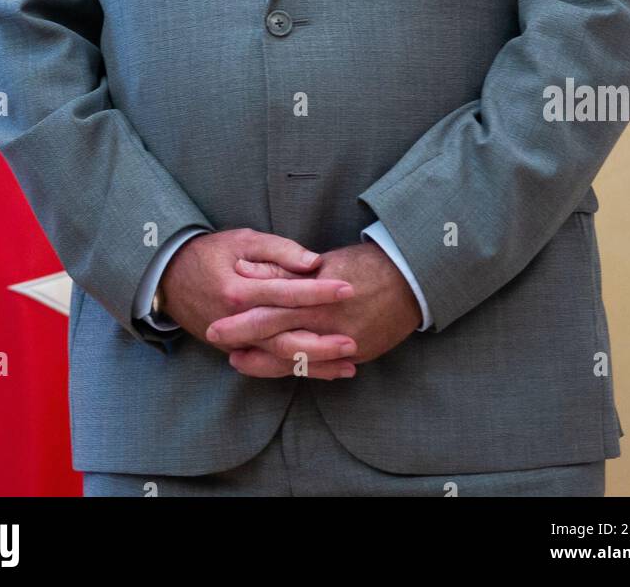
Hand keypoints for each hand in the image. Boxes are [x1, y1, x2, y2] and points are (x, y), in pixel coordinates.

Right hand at [160, 229, 359, 378]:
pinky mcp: (235, 351)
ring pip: (279, 359)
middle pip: (284, 338)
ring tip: (349, 365)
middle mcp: (236, 321)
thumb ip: (279, 250)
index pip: (286, 293)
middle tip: (353, 341)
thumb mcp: (243, 240)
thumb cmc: (211, 253)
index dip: (318, 291)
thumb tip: (314, 262)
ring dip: (315, 365)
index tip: (348, 288)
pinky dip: (298, 369)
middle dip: (321, 343)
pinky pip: (270, 365)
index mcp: (239, 290)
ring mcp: (234, 342)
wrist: (169, 277)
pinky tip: (324, 371)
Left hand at [205, 242, 422, 377]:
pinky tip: (281, 368)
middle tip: (219, 344)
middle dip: (247, 343)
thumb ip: (289, 269)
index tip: (216, 324)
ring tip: (240, 361)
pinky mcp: (358, 354)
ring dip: (266, 362)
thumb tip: (252, 271)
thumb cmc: (366, 263)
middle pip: (278, 338)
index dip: (242, 320)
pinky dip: (299, 369)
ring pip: (297, 359)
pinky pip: (321, 367)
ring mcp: (343, 343)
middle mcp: (328, 323)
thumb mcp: (326, 261)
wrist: (412, 279)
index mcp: (317, 295)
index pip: (271, 309)